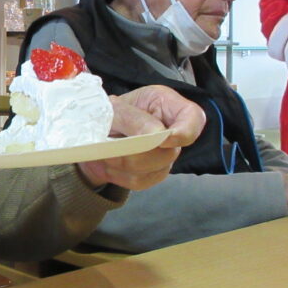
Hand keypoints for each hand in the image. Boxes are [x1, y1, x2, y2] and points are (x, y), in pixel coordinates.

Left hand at [77, 85, 204, 190]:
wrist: (94, 133)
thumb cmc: (108, 113)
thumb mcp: (114, 108)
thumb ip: (133, 118)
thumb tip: (155, 134)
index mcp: (168, 105)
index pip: (194, 118)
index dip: (184, 132)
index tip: (162, 140)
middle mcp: (172, 132)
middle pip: (170, 152)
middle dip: (136, 152)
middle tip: (109, 143)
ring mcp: (165, 155)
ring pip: (154, 170)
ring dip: (123, 163)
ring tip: (104, 152)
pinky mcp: (152, 174)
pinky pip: (140, 181)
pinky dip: (118, 174)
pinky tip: (107, 164)